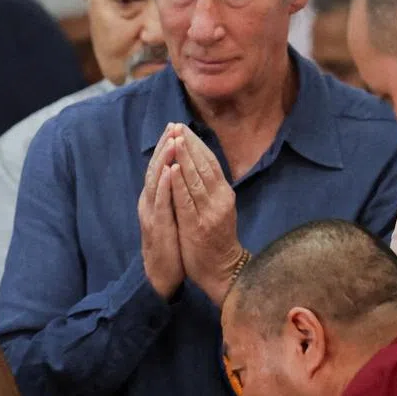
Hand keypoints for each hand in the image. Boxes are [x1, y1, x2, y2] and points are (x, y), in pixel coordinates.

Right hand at [138, 127, 184, 298]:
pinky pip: (160, 203)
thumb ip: (172, 197)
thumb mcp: (171, 216)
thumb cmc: (169, 246)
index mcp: (154, 200)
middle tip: (173, 126)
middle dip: (164, 147)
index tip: (175, 127)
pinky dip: (164, 186)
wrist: (161, 275)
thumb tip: (179, 177)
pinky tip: (170, 172)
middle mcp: (149, 204)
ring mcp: (151, 215)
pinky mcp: (157, 228)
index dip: (166, 147)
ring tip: (172, 141)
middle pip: (155, 170)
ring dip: (163, 161)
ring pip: (156, 183)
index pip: (160, 168)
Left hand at [165, 124, 243, 304]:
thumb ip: (209, 189)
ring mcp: (210, 212)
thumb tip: (198, 166)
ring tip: (174, 139)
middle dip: (189, 144)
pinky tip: (172, 169)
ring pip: (196, 179)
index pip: (210, 163)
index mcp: (224, 193)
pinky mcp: (198, 225)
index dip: (197, 144)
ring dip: (184, 157)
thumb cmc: (216, 239)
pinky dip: (179, 183)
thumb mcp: (217, 209)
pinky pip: (187, 201)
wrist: (223, 269)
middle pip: (204, 166)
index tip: (184, 128)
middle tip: (176, 126)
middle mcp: (220, 199)